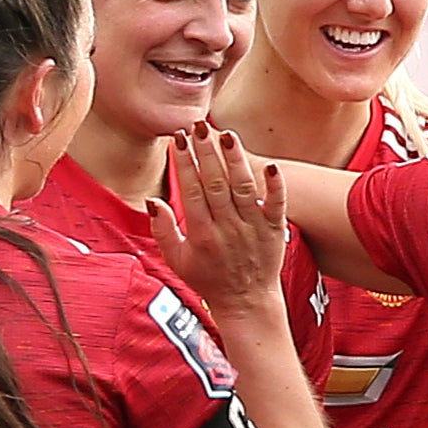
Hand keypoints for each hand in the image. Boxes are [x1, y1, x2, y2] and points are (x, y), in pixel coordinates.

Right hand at [150, 127, 287, 314]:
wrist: (246, 302)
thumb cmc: (208, 279)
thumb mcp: (177, 260)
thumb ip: (163, 230)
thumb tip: (152, 200)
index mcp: (201, 234)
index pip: (191, 189)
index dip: (184, 161)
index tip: (179, 138)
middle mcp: (227, 228)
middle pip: (216, 182)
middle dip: (206, 151)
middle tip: (199, 125)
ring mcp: (252, 228)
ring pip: (243, 187)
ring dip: (235, 159)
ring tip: (227, 134)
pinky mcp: (274, 230)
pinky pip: (276, 204)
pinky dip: (274, 186)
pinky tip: (270, 165)